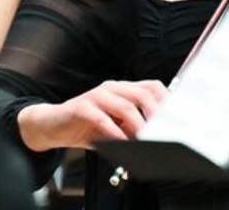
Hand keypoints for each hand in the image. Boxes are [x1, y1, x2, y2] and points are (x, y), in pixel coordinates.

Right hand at [18, 80, 167, 150]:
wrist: (53, 125)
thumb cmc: (86, 126)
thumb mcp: (114, 126)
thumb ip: (131, 127)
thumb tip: (153, 138)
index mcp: (123, 89)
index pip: (152, 87)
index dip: (166, 100)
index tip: (175, 117)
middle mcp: (113, 88)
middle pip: (142, 94)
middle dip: (155, 114)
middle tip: (161, 131)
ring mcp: (97, 95)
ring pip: (125, 104)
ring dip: (137, 124)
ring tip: (142, 139)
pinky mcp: (81, 106)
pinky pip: (101, 117)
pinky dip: (113, 130)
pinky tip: (119, 141)